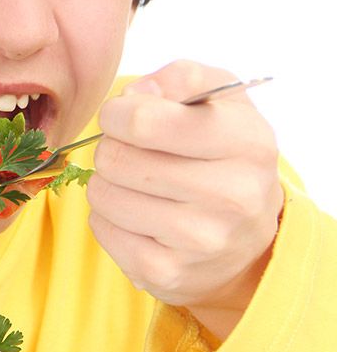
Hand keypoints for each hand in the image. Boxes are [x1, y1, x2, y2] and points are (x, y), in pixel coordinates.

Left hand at [87, 60, 283, 339]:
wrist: (249, 239)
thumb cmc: (222, 154)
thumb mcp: (220, 101)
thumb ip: (182, 78)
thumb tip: (134, 95)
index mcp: (245, 142)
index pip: (144, 121)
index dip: (117, 113)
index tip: (122, 116)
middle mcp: (231, 195)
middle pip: (116, 159)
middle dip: (111, 148)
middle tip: (131, 153)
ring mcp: (200, 241)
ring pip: (103, 194)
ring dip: (108, 183)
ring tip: (137, 184)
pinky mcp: (167, 273)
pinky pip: (101, 229)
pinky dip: (108, 217)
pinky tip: (137, 215)